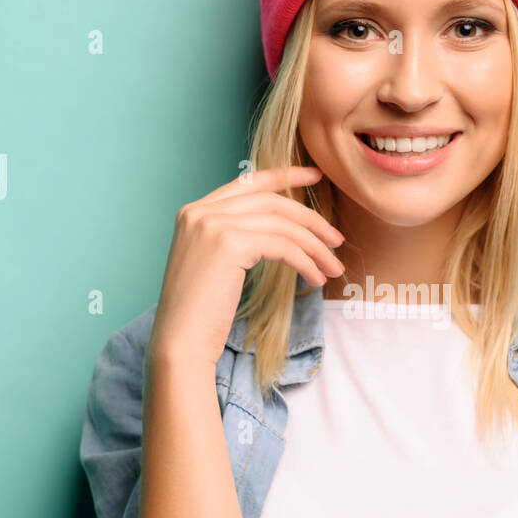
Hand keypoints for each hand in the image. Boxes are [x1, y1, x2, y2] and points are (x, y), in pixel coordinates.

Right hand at [147, 165, 345, 368]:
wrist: (180, 341)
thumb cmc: (201, 313)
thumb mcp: (215, 263)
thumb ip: (235, 236)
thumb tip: (281, 229)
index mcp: (195, 211)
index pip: (248, 182)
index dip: (285, 176)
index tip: (315, 176)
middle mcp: (200, 211)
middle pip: (271, 202)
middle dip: (310, 219)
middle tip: (336, 239)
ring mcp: (212, 224)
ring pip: (282, 224)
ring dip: (315, 246)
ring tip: (333, 267)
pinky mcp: (228, 243)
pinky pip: (282, 246)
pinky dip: (306, 261)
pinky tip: (316, 278)